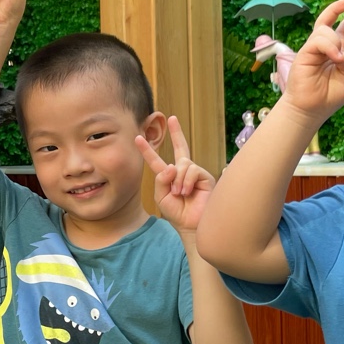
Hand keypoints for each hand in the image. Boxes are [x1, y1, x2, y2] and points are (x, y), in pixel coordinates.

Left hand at [137, 114, 214, 233]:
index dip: (147, 150)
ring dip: (178, 180)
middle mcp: (183, 172)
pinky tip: (188, 192)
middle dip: (176, 132)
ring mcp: (195, 173)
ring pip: (182, 164)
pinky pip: (192, 170)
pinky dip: (187, 181)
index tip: (137, 138)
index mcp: (169, 177)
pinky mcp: (205, 177)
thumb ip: (161, 179)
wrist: (190, 225)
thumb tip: (172, 166)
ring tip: (180, 193)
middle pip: (180, 148)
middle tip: (172, 118)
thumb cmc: (177, 213)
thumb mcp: (161, 196)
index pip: (157, 161)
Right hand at [282, 0, 343, 120]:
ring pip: (325, 31)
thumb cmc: (330, 97)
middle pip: (326, 23)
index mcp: (335, 54)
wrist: (312, 109)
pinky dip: (329, 47)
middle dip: (336, 10)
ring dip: (336, 41)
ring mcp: (312, 50)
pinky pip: (318, 41)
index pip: (341, 33)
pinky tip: (335, 58)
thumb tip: (341, 51)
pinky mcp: (304, 54)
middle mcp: (323, 50)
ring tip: (338, 59)